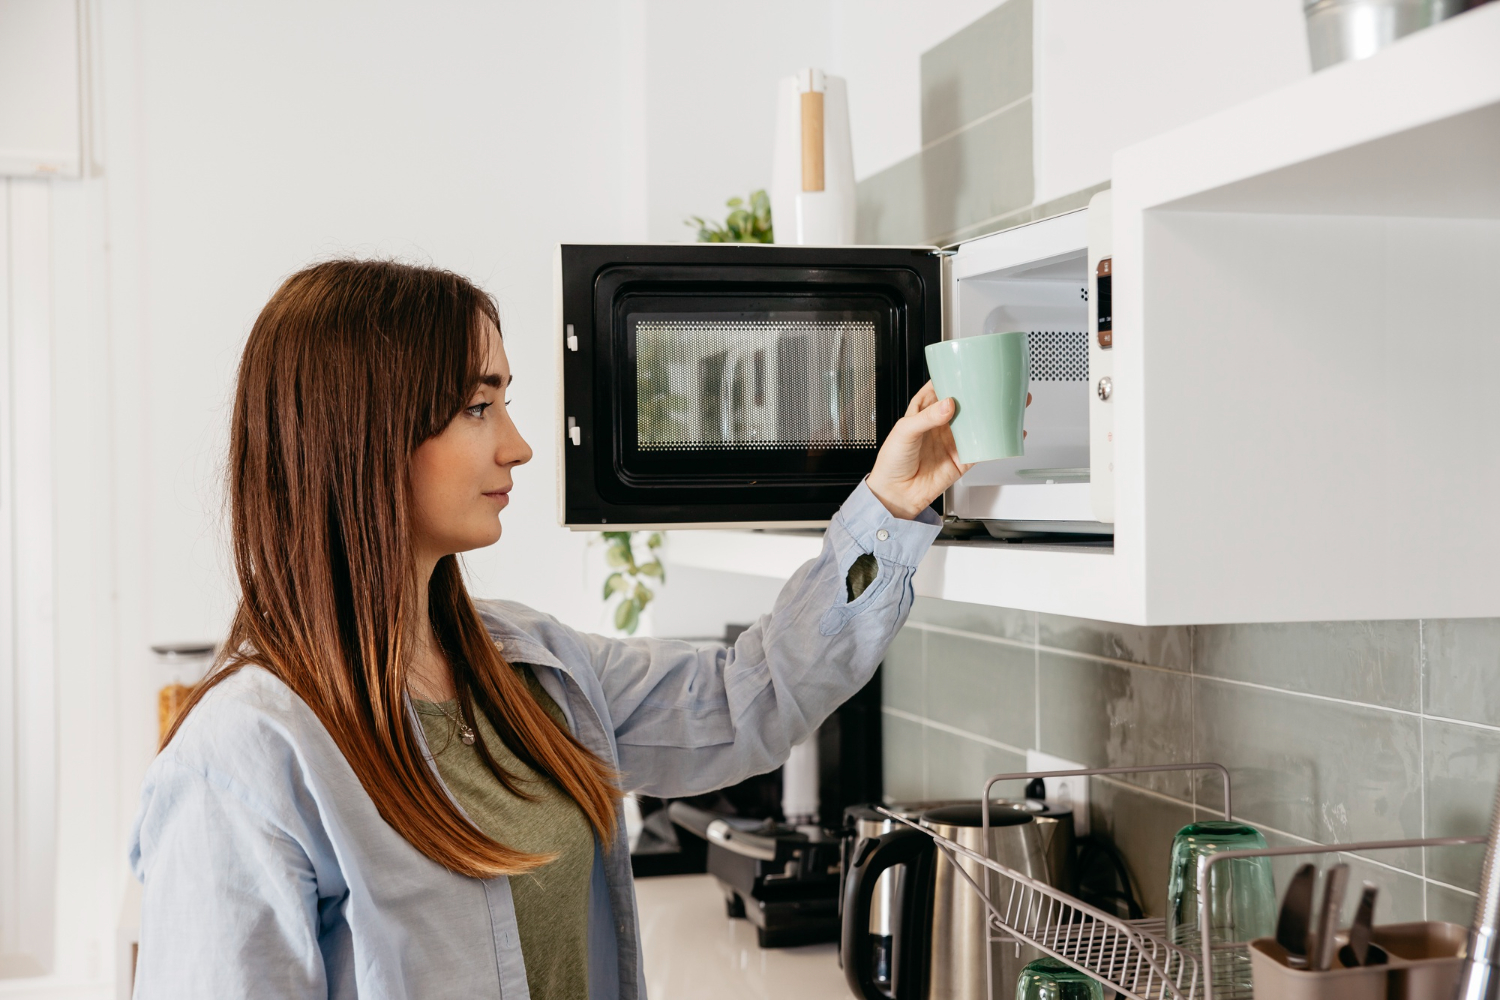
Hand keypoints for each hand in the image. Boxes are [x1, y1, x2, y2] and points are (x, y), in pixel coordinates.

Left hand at [866, 382, 1029, 519]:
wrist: (896, 495)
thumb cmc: (892, 462)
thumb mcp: (904, 432)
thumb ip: (926, 418)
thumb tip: (947, 404)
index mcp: (923, 412)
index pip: (942, 388)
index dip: (955, 377)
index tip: (969, 368)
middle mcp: (940, 424)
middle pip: (965, 404)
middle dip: (981, 393)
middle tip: (998, 382)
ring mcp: (953, 441)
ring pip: (978, 423)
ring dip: (993, 414)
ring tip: (1010, 402)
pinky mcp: (962, 459)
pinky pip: (983, 448)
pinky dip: (997, 440)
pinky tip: (1008, 432)